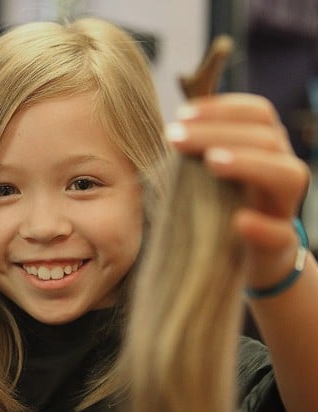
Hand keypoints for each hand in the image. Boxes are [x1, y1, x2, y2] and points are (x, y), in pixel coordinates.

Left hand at [165, 93, 309, 286]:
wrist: (248, 263)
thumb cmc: (223, 212)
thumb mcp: (211, 180)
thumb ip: (198, 155)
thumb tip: (166, 130)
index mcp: (266, 150)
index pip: (257, 114)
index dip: (222, 108)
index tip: (181, 114)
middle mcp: (281, 172)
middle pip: (267, 138)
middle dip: (219, 132)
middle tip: (176, 138)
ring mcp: (284, 209)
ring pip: (287, 176)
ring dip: (249, 164)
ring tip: (212, 162)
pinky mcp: (281, 247)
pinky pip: (280, 235)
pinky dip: (261, 227)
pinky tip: (239, 221)